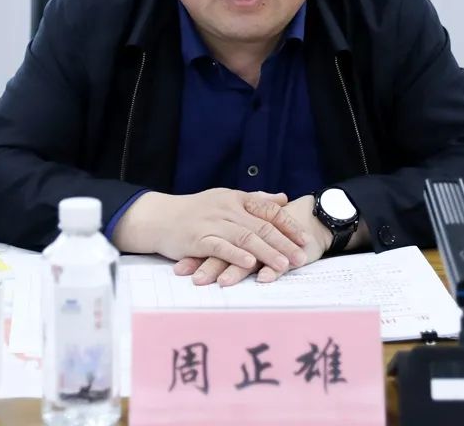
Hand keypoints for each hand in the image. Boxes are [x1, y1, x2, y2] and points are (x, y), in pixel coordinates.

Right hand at [174, 195, 331, 286]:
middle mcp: (227, 209)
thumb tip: (282, 198)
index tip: (304, 239)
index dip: (288, 225)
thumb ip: (255, 199)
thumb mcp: (226, 198)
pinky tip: (249, 263)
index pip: (268, 210)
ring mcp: (212, 223)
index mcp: (236, 199)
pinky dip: (235, 254)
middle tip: (301, 257)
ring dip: (266, 252)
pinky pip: (220, 247)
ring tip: (283, 265)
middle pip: (261, 226)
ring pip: (245, 237)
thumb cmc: (194, 210)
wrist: (158, 217)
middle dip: (284, 243)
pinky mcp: (198, 239)